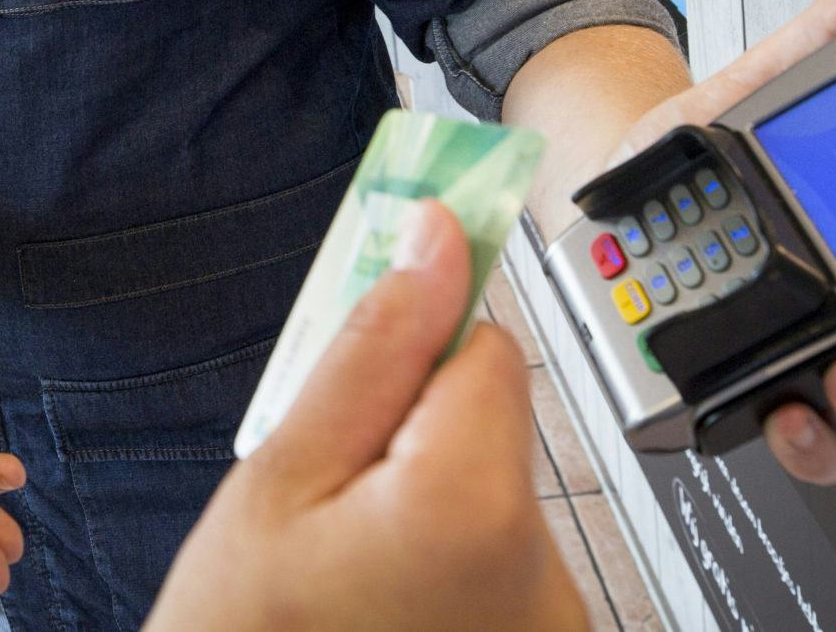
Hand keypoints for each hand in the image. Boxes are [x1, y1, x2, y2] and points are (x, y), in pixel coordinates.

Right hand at [145, 201, 585, 631]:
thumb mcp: (279, 480)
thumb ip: (370, 352)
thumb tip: (436, 241)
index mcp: (474, 506)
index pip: (487, 346)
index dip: (416, 343)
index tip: (376, 328)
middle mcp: (546, 572)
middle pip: (496, 422)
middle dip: (416, 429)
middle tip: (330, 489)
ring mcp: (555, 623)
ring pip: (499, 491)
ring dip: (434, 501)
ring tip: (352, 565)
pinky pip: (507, 564)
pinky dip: (453, 566)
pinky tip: (387, 602)